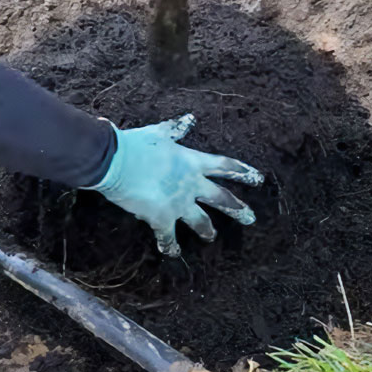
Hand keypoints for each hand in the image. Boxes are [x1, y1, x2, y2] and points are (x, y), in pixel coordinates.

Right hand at [86, 114, 264, 256]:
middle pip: (222, 199)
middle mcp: (191, 184)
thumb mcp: (160, 132)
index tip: (258, 179)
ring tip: (212, 237)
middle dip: (238, 209)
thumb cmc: (136, 144)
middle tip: (250, 218)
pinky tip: (173, 253)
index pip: (225, 167)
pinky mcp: (162, 218)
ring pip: (201, 221)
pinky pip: (169, 236)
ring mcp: (179, 203)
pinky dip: (171, 246)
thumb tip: (190, 119)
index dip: (243, 172)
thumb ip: (176, 128)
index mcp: (193, 162)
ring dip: (208, 230)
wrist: (114, 161)